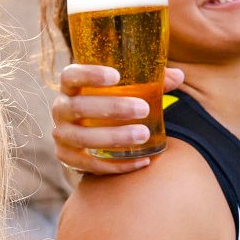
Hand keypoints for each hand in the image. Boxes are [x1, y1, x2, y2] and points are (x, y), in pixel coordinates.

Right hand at [50, 63, 184, 174]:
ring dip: (114, 137)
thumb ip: (150, 81)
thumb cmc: (110, 105)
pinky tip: (142, 161)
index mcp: (70, 86)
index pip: (71, 75)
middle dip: (112, 108)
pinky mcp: (68, 158)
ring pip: (82, 138)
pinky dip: (116, 165)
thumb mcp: (126, 90)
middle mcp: (61, 109)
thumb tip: (179, 75)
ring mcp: (62, 135)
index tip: (116, 75)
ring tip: (143, 135)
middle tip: (143, 109)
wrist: (90, 136)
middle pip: (78, 106)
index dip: (90, 74)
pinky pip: (89, 164)